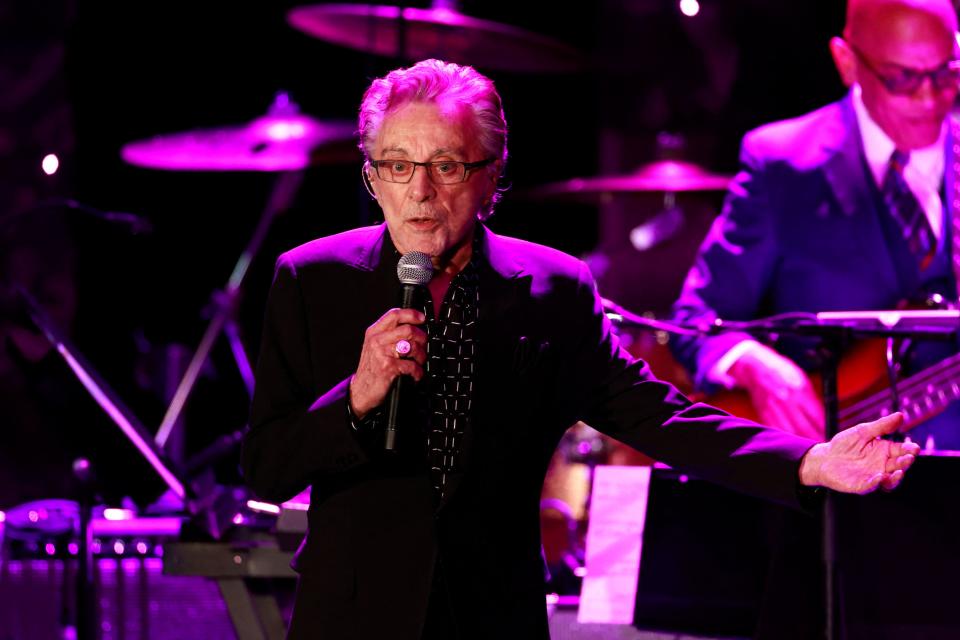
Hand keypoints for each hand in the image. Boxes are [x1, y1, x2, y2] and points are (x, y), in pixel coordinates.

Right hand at [349, 308, 426, 417]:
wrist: (361, 391)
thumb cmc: (372, 368)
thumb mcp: (375, 346)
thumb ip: (388, 334)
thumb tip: (413, 327)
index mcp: (374, 332)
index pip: (394, 314)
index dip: (411, 314)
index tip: (422, 319)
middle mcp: (376, 340)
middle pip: (408, 329)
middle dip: (422, 339)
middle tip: (423, 347)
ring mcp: (381, 353)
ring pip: (413, 346)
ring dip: (421, 356)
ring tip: (419, 362)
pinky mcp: (388, 367)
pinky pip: (412, 365)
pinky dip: (418, 372)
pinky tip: (415, 375)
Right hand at [729, 343, 824, 439]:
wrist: (757, 368)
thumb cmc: (783, 373)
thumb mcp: (802, 380)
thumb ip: (812, 399)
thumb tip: (824, 419)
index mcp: (799, 390)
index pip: (817, 417)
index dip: (825, 430)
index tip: (831, 439)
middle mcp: (786, 400)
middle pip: (804, 428)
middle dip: (815, 440)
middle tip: (823, 448)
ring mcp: (774, 408)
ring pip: (790, 433)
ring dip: (801, 443)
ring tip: (810, 449)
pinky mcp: (764, 414)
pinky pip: (778, 431)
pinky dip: (787, 438)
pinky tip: (793, 442)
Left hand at [799, 413, 918, 493]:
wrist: (824, 457)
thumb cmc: (845, 444)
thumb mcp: (863, 431)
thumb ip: (881, 426)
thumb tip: (900, 415)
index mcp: (885, 451)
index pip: (902, 451)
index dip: (910, 450)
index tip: (914, 448)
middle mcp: (882, 466)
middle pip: (899, 466)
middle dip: (905, 463)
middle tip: (908, 457)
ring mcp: (873, 477)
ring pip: (890, 481)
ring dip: (896, 478)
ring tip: (898, 472)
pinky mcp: (860, 485)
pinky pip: (870, 486)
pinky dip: (875, 483)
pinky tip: (878, 477)